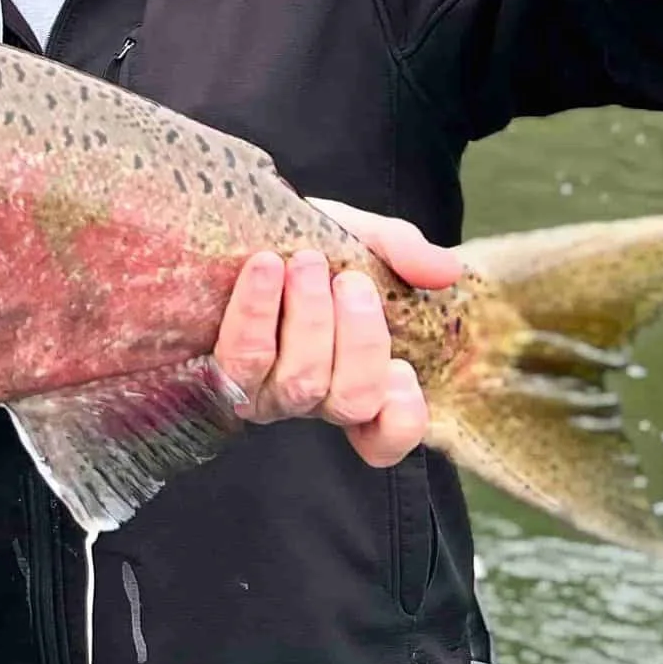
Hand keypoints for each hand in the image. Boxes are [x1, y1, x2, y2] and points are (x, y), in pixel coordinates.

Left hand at [212, 198, 464, 467]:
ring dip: (311, 318)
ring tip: (306, 262)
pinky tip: (266, 267)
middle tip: (351, 280)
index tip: (403, 369)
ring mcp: (262, 392)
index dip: (402, 420)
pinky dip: (259, 311)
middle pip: (351, 400)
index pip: (384, 437)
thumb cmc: (301, 242)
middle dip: (360, 338)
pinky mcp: (217, 373)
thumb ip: (401, 252)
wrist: (233, 226)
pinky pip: (243, 357)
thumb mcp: (359, 237)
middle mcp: (309, 397)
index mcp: (352, 376)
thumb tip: (445, 271)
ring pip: (302, 382)